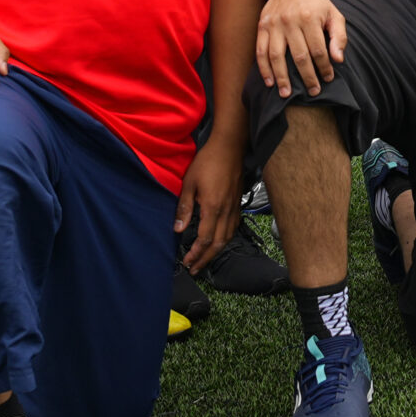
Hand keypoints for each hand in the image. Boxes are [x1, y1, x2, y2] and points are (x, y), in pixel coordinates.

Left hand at [174, 139, 243, 270]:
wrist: (229, 146)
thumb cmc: (208, 161)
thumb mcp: (189, 183)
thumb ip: (184, 208)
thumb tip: (177, 229)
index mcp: (212, 207)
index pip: (204, 239)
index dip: (196, 253)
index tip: (187, 262)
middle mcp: (226, 211)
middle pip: (218, 243)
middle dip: (206, 259)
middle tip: (195, 269)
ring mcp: (234, 207)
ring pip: (228, 237)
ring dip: (216, 251)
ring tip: (205, 259)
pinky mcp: (237, 203)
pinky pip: (233, 227)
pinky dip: (225, 239)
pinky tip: (219, 241)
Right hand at [255, 0, 345, 96]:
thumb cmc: (317, 3)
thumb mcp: (334, 14)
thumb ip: (339, 37)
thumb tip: (338, 60)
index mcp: (310, 18)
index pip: (319, 50)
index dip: (324, 67)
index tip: (328, 79)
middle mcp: (291, 21)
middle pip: (299, 56)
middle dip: (307, 77)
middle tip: (313, 92)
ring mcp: (274, 24)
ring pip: (276, 56)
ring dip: (282, 77)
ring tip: (286, 94)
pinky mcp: (262, 26)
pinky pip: (260, 51)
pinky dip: (263, 68)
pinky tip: (269, 81)